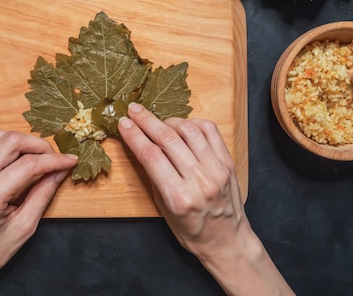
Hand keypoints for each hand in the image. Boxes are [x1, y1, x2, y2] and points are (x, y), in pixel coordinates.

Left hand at [0, 129, 76, 295]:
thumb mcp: (25, 227)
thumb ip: (43, 195)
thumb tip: (59, 171)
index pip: (27, 165)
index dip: (53, 160)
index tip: (69, 161)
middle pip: (11, 142)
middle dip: (39, 145)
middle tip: (54, 158)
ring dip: (23, 140)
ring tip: (38, 155)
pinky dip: (7, 142)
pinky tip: (19, 153)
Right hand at [118, 103, 293, 294]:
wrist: (228, 242)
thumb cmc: (192, 231)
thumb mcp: (163, 210)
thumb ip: (154, 177)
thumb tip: (141, 145)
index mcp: (179, 197)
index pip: (151, 156)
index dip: (134, 135)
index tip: (124, 123)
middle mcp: (199, 180)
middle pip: (167, 139)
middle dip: (146, 121)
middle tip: (133, 110)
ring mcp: (216, 169)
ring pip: (189, 130)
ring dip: (169, 121)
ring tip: (159, 122)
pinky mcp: (227, 162)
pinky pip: (210, 130)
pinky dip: (193, 123)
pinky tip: (183, 126)